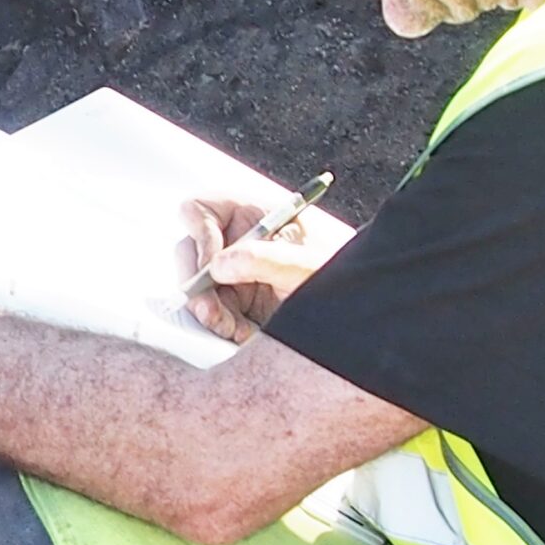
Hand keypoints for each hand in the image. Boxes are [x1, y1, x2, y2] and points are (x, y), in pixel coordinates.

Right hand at [178, 194, 353, 343]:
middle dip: (197, 286)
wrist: (355, 313)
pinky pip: (210, 314)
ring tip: (232, 329)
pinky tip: (243, 334)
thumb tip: (218, 265)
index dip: (199, 234)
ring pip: (196, 289)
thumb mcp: (305, 265)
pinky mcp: (235, 303)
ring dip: (209, 312)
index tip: (213, 265)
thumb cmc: (337, 276)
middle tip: (210, 311)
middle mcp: (236, 241)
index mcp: (252, 216)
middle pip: (189, 253)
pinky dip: (221, 327)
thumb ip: (263, 259)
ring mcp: (233, 273)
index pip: (200, 210)